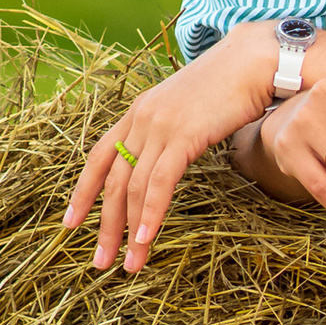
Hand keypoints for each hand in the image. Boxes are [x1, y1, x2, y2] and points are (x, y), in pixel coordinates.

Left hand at [64, 24, 279, 272]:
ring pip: (133, 187)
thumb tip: (169, 159)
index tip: (72, 223)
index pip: (99, 157)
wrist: (253, 60)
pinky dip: (151, 213)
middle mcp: (141, 119)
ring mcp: (159, 126)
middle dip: (104, 225)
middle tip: (100, 261)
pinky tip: (147, 237)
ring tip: (129, 264)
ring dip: (128, 230)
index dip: (83, 192)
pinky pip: (160, 182)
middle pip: (112, 180)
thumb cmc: (230, 87)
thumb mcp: (189, 110)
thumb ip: (172, 133)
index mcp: (138, 112)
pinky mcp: (183, 135)